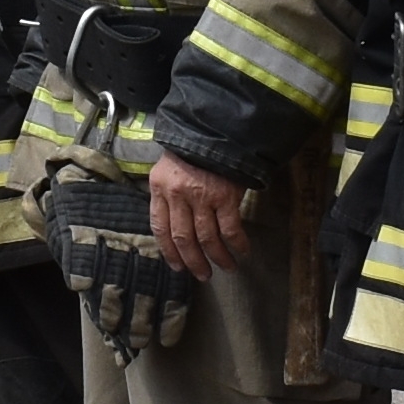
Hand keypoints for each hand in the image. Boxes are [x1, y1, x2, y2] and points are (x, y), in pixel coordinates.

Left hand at [146, 151, 255, 279]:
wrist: (218, 128)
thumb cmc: (193, 149)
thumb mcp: (169, 168)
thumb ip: (168, 195)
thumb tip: (173, 227)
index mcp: (160, 188)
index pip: (160, 227)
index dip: (169, 251)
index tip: (178, 267)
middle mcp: (178, 195)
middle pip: (183, 238)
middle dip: (194, 261)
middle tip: (203, 275)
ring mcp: (203, 196)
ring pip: (207, 238)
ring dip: (218, 258)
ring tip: (225, 268)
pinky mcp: (226, 196)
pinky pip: (231, 229)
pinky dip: (238, 244)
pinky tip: (243, 251)